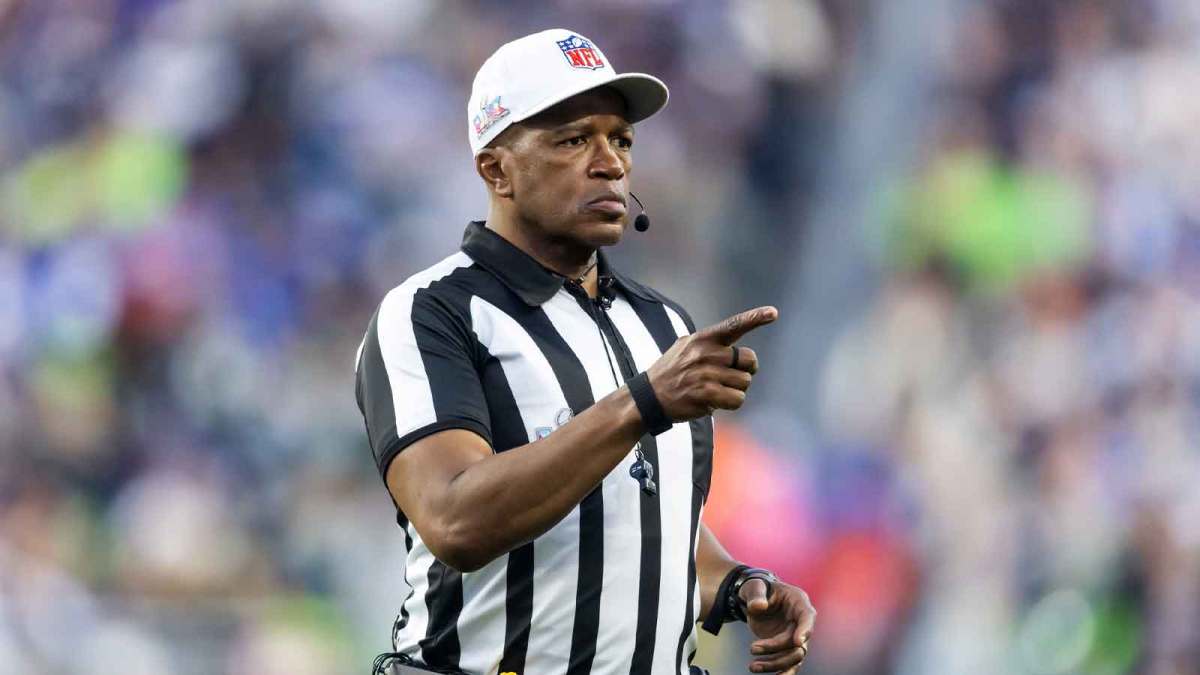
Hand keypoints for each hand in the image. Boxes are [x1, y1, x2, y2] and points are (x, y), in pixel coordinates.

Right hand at [645, 306, 777, 420]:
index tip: (772, 313)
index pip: (733, 326)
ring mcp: (707, 375)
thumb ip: (709, 343)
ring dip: (735, 389)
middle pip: (750, 360)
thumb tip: (736, 348)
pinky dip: (730, 403)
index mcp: (702, 339)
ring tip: (715, 390)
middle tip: (729, 376)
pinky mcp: (707, 395)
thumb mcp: (685, 347)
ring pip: (745, 382)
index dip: (754, 318)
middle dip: (745, 370)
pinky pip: (737, 399)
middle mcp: (706, 354)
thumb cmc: (672, 372)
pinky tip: (714, 401)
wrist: (649, 397)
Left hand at [741, 578, 815, 673]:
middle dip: (776, 648)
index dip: (805, 630)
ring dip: (774, 664)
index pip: (807, 617)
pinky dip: (781, 672)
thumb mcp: (755, 586)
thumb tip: (758, 606)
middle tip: (752, 648)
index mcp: (798, 602)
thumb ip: (756, 595)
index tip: (797, 642)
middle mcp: (801, 622)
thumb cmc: (759, 589)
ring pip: (793, 657)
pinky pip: (787, 663)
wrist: (755, 598)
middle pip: (797, 642)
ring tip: (753, 666)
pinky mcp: (786, 648)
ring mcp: (795, 636)